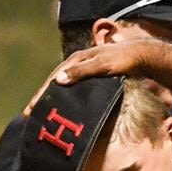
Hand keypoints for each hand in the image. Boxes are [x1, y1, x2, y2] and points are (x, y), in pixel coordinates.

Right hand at [24, 40, 160, 115]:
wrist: (140, 55)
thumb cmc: (122, 59)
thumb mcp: (102, 65)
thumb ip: (82, 71)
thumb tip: (58, 80)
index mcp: (76, 59)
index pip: (53, 78)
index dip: (41, 94)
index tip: (31, 109)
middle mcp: (77, 63)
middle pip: (56, 82)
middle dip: (43, 98)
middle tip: (32, 115)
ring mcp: (84, 69)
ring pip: (64, 85)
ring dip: (54, 98)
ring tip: (44, 113)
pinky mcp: (92, 76)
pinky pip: (75, 87)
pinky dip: (67, 97)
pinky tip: (66, 107)